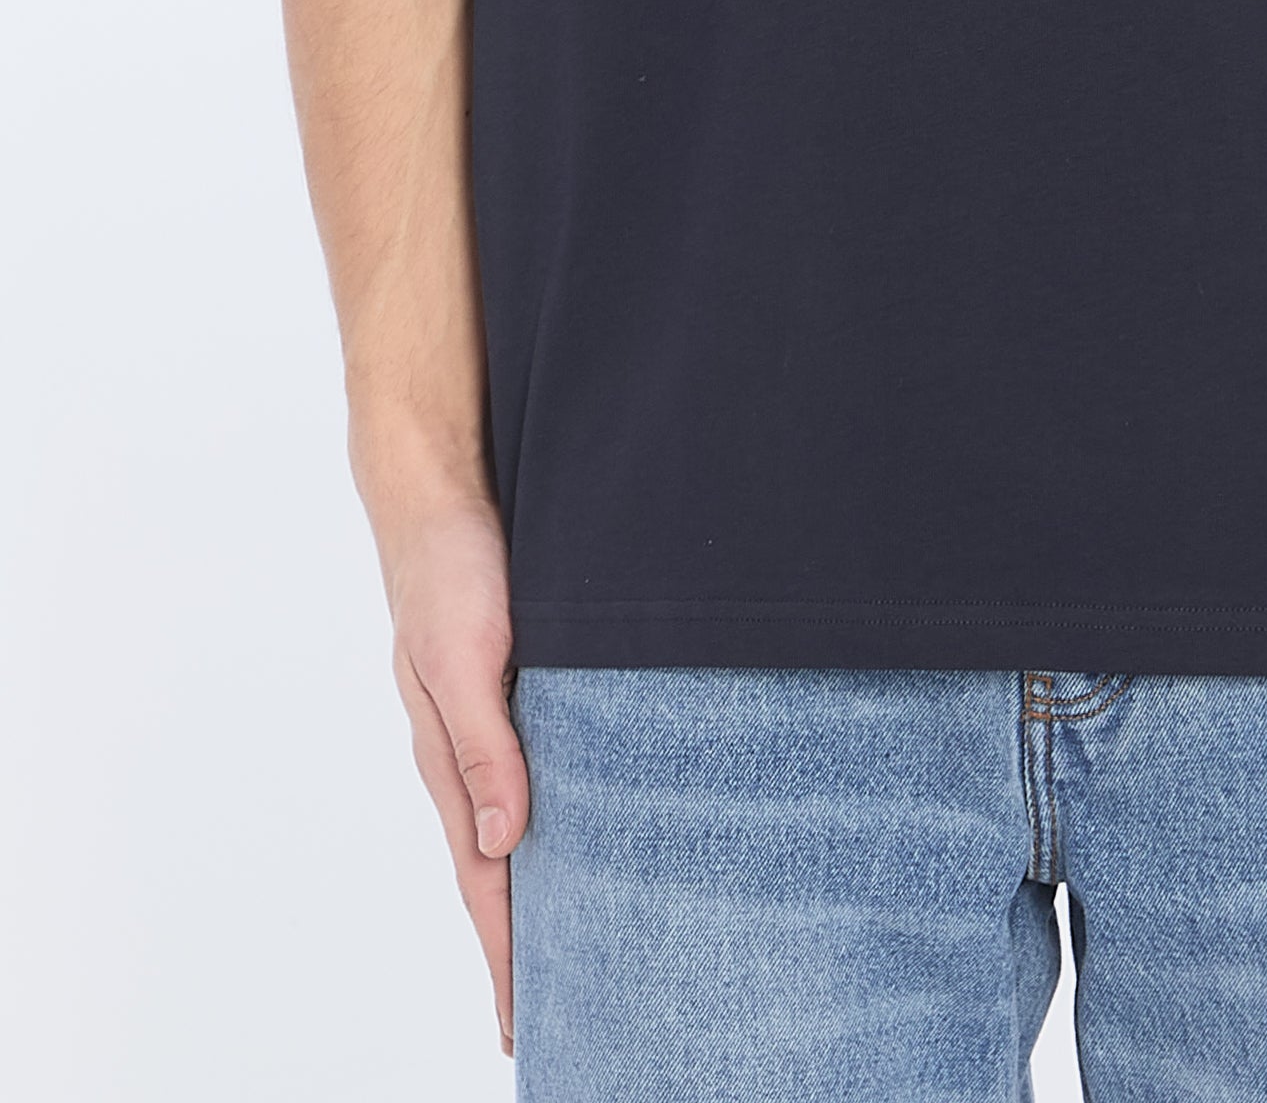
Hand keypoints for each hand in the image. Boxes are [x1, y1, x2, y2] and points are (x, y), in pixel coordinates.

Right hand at [381, 495, 528, 1053]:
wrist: (438, 486)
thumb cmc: (450, 567)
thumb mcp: (466, 656)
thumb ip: (484, 747)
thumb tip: (506, 844)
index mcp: (450, 757)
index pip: (484, 877)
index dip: (507, 952)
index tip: (525, 1026)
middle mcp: (468, 747)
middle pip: (499, 864)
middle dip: (524, 940)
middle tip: (560, 1010)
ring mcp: (488, 716)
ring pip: (517, 817)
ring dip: (542, 879)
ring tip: (578, 938)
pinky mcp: (513, 680)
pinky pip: (535, 764)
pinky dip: (552, 811)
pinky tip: (581, 819)